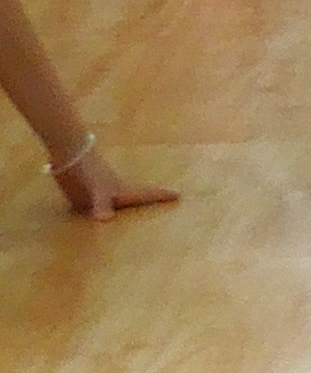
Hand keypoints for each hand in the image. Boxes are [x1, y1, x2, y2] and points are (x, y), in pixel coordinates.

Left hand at [50, 139, 172, 220]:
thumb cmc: (86, 174)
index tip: (179, 195)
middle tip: (167, 196)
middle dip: (151, 195)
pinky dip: (111, 197)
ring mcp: (104, 184)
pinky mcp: (91, 184)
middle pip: (138, 192)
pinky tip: (104, 199)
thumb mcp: (95, 191)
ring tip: (140, 198)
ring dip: (134, 194)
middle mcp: (116, 188)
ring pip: (123, 191)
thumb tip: (105, 220)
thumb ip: (101, 205)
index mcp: (121, 191)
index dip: (161, 195)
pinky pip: (106, 194)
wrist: (70, 152)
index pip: (146, 194)